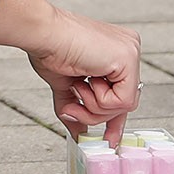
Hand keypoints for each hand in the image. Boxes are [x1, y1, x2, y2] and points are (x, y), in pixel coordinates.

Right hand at [25, 9, 143, 144]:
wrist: (42, 34)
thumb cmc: (49, 49)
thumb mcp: (66, 86)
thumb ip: (77, 108)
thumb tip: (79, 135)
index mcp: (116, 52)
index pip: (123, 92)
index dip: (115, 119)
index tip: (109, 139)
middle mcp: (128, 49)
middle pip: (124, 103)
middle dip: (96, 114)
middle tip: (73, 108)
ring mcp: (131, 52)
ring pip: (124, 106)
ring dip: (93, 106)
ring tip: (77, 86)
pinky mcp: (128, 58)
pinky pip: (123, 101)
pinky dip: (99, 100)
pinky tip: (86, 81)